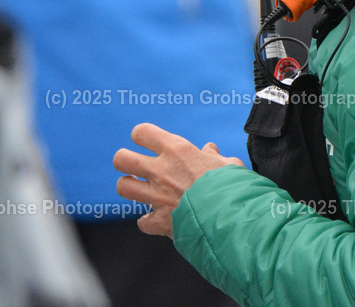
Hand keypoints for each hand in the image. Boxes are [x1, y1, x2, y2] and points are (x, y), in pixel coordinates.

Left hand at [114, 124, 243, 237]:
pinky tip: (159, 219)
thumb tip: (210, 150)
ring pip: (123, 187)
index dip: (142, 135)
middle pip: (121, 159)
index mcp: (178, 151)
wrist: (232, 219)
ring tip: (142, 191)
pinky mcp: (159, 221)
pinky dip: (149, 221)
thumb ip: (216, 157)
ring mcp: (157, 197)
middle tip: (135, 166)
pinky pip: (143, 221)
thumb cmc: (233, 187)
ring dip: (131, 189)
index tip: (146, 141)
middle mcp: (161, 171)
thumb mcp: (229, 164)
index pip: (142, 132)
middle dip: (124, 161)